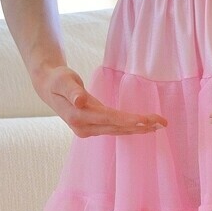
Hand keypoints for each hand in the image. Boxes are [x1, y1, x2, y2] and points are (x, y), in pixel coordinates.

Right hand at [33, 62, 167, 138]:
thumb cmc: (58, 79)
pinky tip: (143, 127)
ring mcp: (87, 130)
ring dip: (138, 129)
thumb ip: (72, 91)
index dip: (129, 120)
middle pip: (117, 127)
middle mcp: (84, 127)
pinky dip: (129, 128)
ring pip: (117, 130)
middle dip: (141, 125)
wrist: (48, 87)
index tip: (148, 120)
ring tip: (158, 126)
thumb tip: (80, 101)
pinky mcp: (91, 128)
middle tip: (163, 122)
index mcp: (78, 116)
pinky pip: (113, 129)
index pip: (109, 119)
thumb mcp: (63, 80)